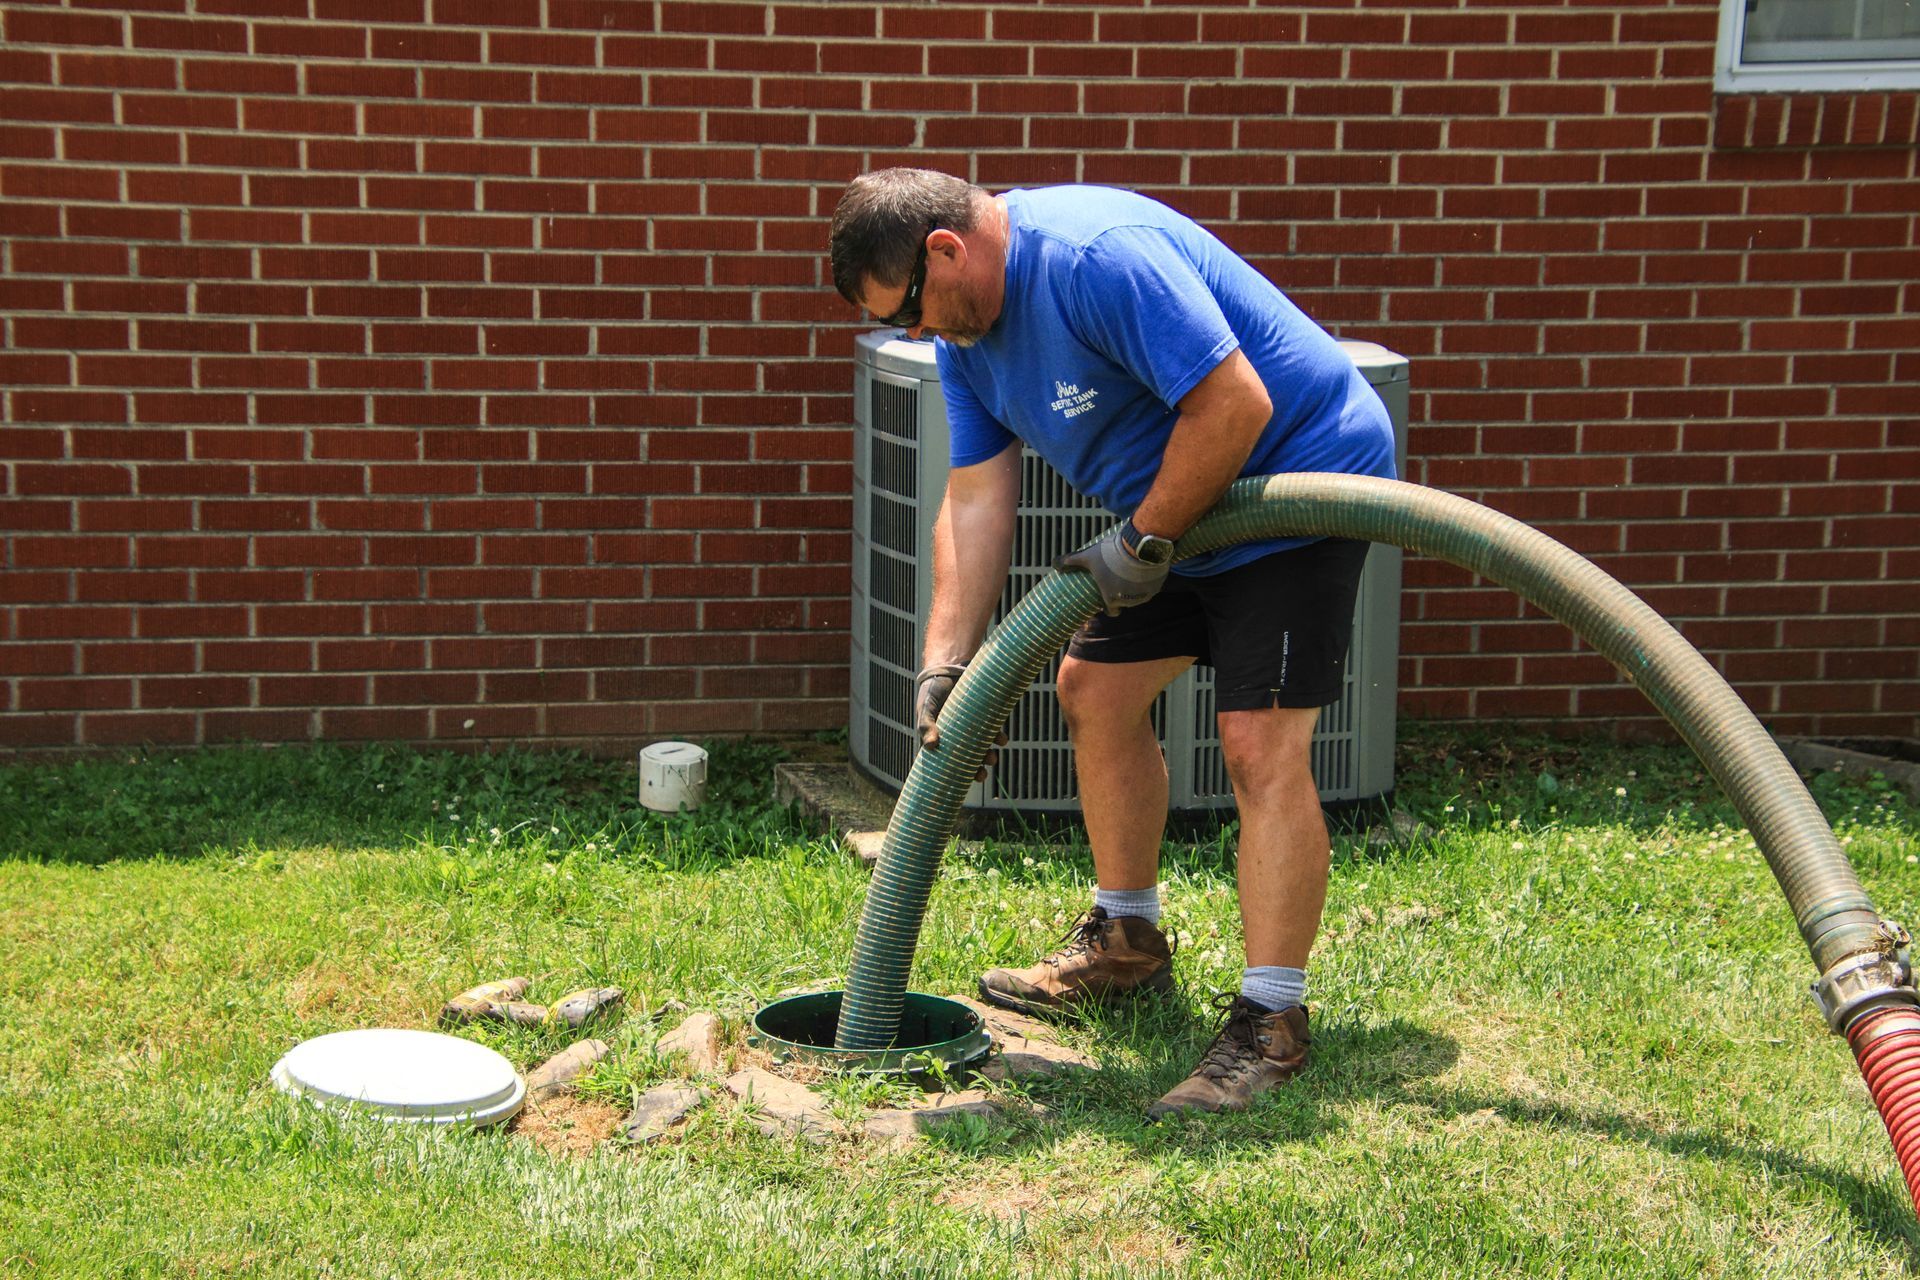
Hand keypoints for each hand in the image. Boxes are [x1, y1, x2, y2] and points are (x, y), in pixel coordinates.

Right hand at [914, 663, 1004, 779]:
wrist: (951, 666)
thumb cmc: (934, 689)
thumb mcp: (926, 707)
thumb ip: (926, 725)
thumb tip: (930, 746)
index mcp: (940, 737)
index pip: (948, 761)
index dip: (957, 773)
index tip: (964, 781)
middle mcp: (957, 735)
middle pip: (967, 758)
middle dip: (976, 769)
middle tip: (982, 775)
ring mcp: (972, 726)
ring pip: (982, 748)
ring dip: (989, 756)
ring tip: (993, 758)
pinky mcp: (985, 716)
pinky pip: (993, 732)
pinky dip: (998, 738)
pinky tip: (1001, 740)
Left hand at [1054, 523, 1170, 615]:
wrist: (1140, 546)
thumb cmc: (1111, 554)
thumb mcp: (1088, 556)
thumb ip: (1070, 561)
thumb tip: (1053, 564)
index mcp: (1111, 599)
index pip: (1111, 612)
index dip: (1109, 605)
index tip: (1108, 595)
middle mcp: (1128, 602)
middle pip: (1125, 603)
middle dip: (1123, 593)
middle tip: (1120, 579)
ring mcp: (1144, 595)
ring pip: (1140, 595)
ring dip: (1136, 588)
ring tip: (1133, 572)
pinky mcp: (1157, 586)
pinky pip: (1152, 586)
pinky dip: (1149, 580)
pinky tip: (1145, 569)